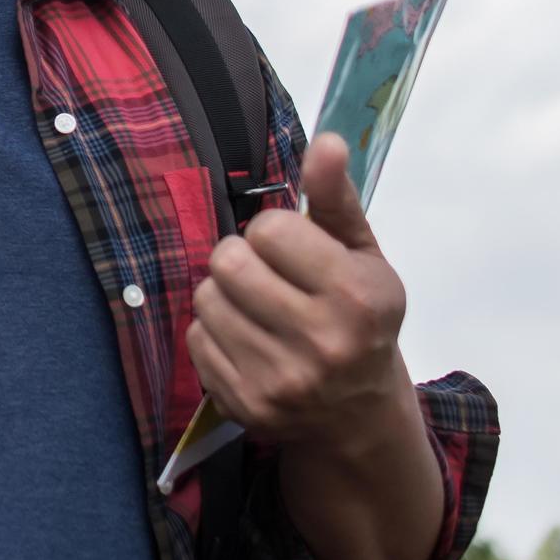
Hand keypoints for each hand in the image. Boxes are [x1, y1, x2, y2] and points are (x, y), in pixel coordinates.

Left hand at [186, 133, 414, 453]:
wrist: (359, 417)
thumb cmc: (360, 321)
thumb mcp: (363, 257)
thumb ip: (337, 198)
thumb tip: (328, 141)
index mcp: (357, 297)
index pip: (269, 229)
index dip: (276, 233)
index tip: (295, 252)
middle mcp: (322, 342)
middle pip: (228, 261)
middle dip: (243, 260)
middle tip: (269, 279)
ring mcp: (280, 380)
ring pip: (206, 298)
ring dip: (225, 295)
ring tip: (259, 310)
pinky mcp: (245, 404)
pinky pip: (196, 339)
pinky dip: (214, 334)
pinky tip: (249, 343)